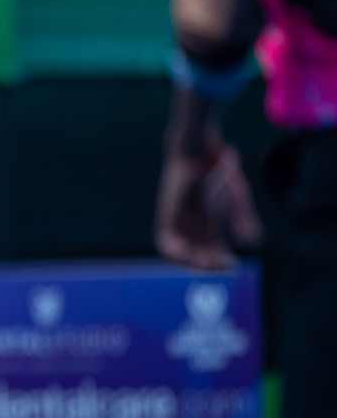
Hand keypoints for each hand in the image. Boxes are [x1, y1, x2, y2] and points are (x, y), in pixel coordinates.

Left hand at [155, 144, 261, 269]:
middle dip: (207, 265)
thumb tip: (252, 242)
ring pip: (177, 250)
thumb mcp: (236, 199)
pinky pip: (164, 236)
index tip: (233, 268)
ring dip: (190, 260)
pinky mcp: (167, 211)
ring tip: (207, 263)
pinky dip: (174, 248)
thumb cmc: (218, 172)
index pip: (210, 251)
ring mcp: (176, 219)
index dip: (218, 263)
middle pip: (194, 254)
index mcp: (205, 225)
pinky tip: (186, 253)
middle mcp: (189, 226)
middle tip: (221, 269)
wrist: (199, 148)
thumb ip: (243, 220)